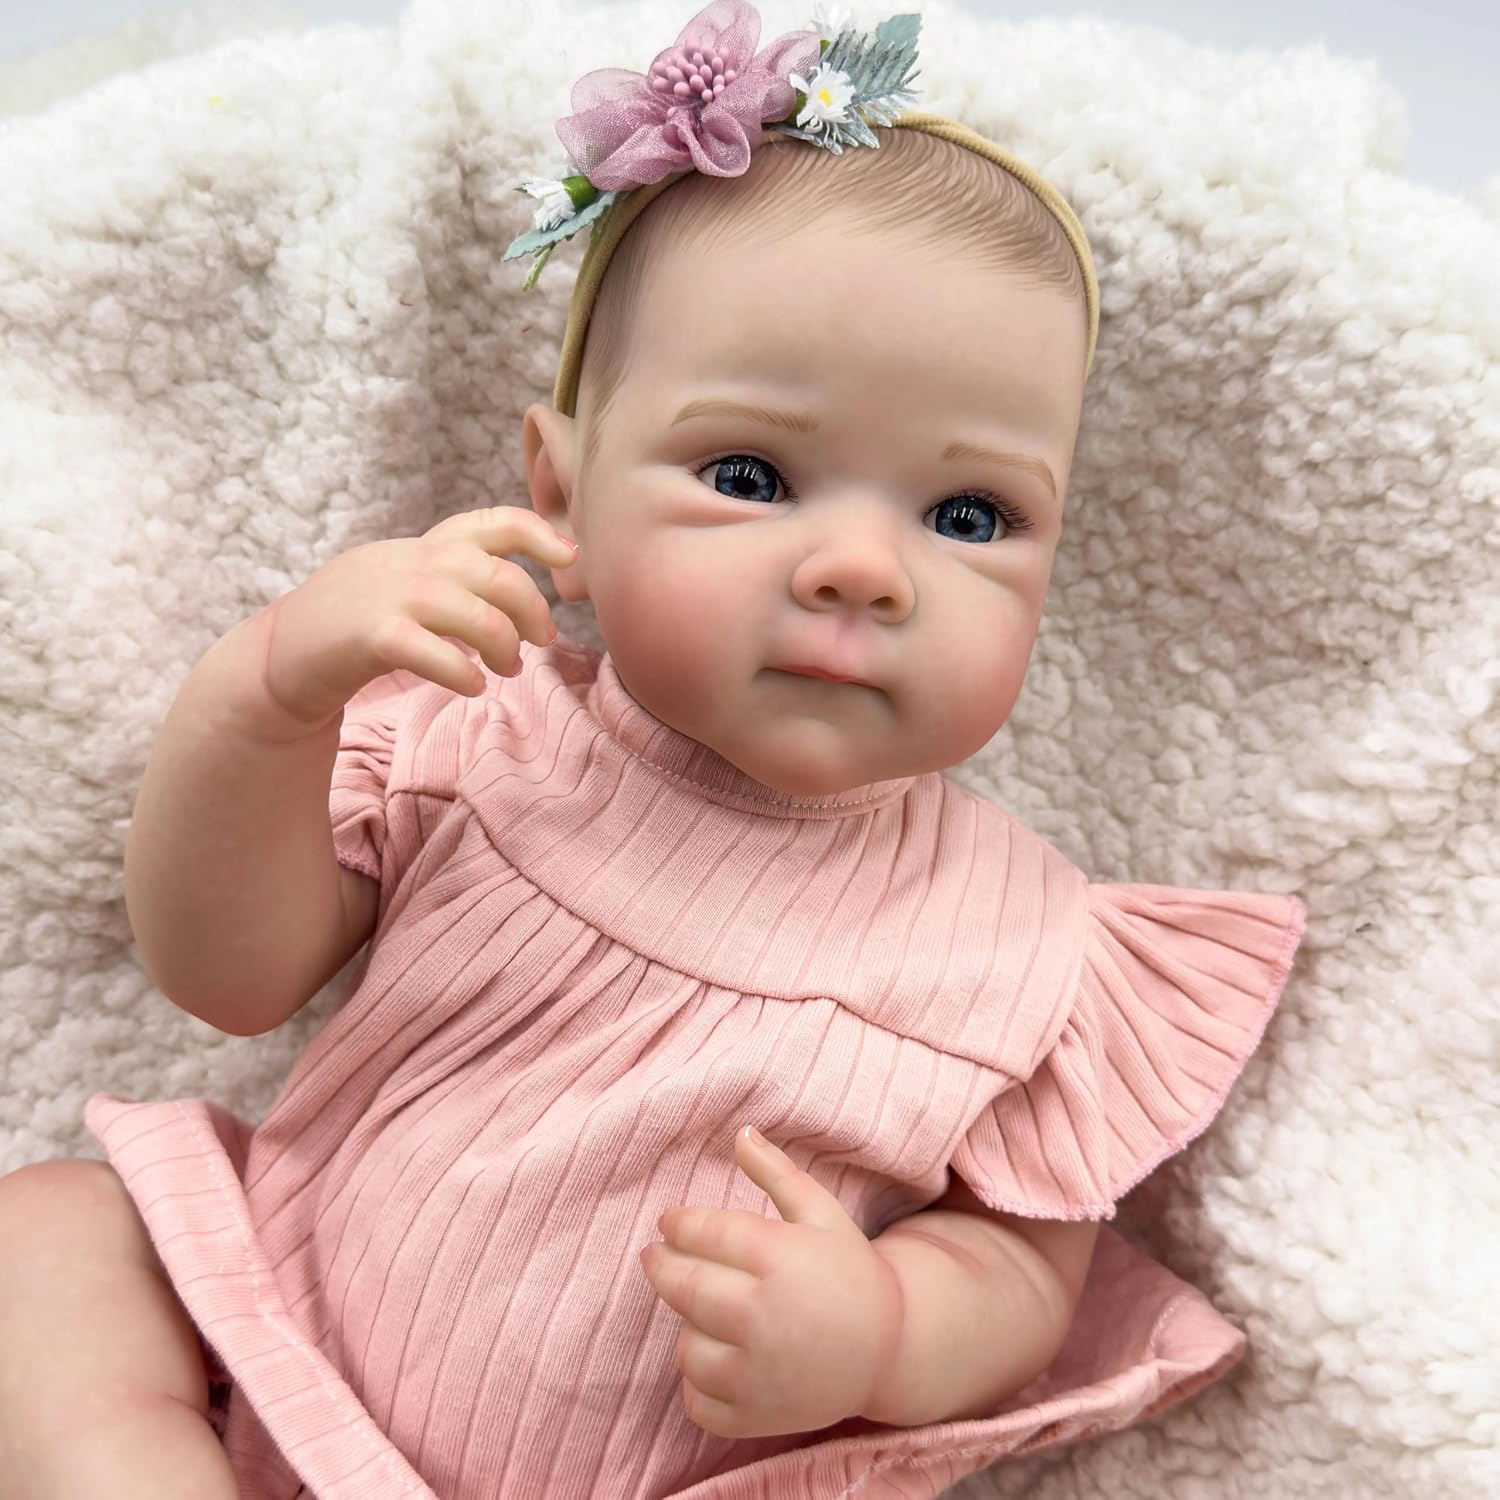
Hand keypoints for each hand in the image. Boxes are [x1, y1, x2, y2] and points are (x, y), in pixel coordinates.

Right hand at [253, 506, 577, 733]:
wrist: (286, 648)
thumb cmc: (362, 617)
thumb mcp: (412, 579)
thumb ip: (462, 577)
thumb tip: (530, 605)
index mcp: (431, 546)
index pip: (495, 523)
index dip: (539, 534)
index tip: (569, 555)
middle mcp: (418, 563)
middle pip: (501, 577)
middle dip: (532, 612)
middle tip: (539, 643)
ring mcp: (394, 597)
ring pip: (478, 617)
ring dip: (505, 648)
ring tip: (507, 670)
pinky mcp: (373, 636)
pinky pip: (435, 653)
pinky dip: (464, 673)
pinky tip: (473, 685)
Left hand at [639, 1126, 903, 1438]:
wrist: (890, 1350)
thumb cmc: (850, 1272)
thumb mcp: (821, 1213)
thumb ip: (777, 1172)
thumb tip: (740, 1132)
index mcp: (778, 1258)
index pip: (702, 1232)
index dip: (677, 1223)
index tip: (670, 1221)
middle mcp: (761, 1316)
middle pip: (681, 1286)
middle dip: (660, 1265)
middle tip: (657, 1256)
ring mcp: (757, 1374)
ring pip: (685, 1345)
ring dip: (687, 1326)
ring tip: (705, 1310)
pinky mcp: (754, 1417)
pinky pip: (696, 1400)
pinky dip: (698, 1382)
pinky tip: (717, 1358)